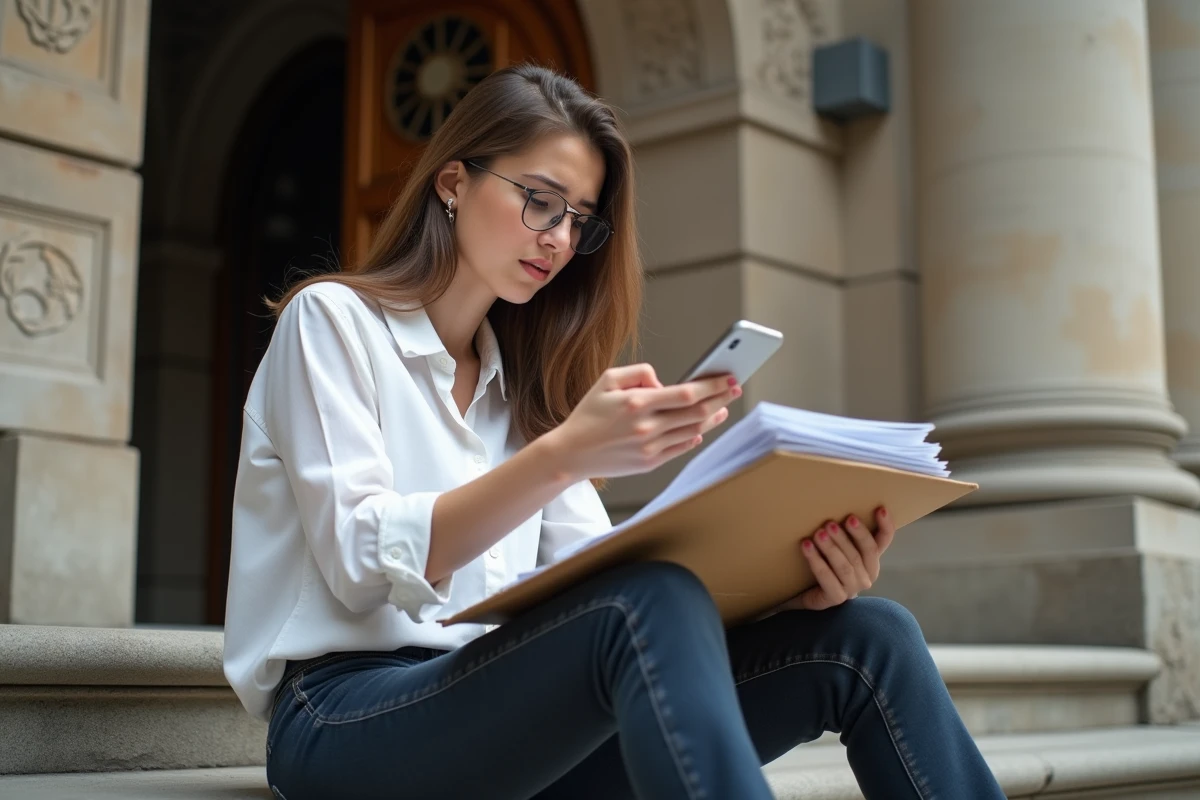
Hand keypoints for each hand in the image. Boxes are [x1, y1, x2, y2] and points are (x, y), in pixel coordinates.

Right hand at [544, 363, 739, 479]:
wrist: (571, 453)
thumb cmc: (588, 414)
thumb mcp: (607, 380)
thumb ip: (639, 372)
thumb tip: (664, 382)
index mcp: (637, 403)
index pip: (687, 393)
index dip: (712, 386)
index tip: (727, 378)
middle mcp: (647, 427)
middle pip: (696, 412)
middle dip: (721, 399)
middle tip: (734, 389)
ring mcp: (650, 448)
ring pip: (693, 431)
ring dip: (712, 418)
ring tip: (723, 408)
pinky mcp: (649, 463)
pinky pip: (681, 448)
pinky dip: (695, 437)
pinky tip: (701, 428)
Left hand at [781, 507, 895, 611]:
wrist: (806, 592)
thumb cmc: (825, 564)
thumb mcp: (837, 546)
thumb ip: (843, 531)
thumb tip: (836, 506)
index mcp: (872, 560)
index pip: (884, 541)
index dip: (885, 526)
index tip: (880, 509)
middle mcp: (867, 575)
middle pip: (863, 553)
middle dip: (850, 536)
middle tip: (832, 522)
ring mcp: (853, 589)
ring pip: (845, 566)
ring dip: (831, 548)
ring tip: (819, 533)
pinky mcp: (836, 598)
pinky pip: (827, 578)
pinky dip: (816, 561)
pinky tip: (806, 546)